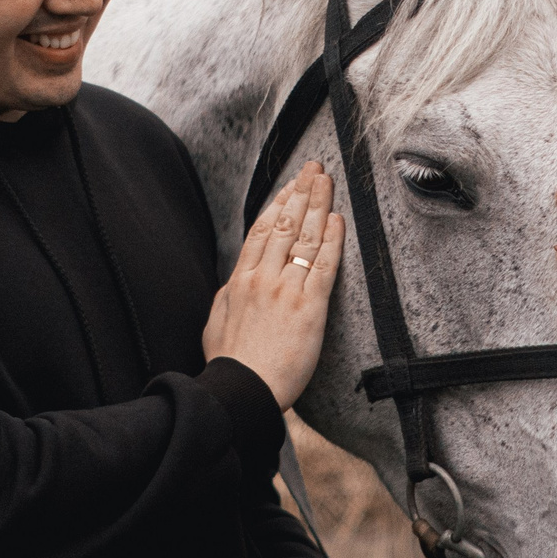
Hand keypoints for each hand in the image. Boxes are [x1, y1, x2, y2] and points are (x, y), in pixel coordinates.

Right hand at [203, 163, 345, 407]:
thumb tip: (239, 277)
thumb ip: (231, 294)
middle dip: (301, 192)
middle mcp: (264, 278)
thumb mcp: (218, 320)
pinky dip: (333, 241)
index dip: (279, 203)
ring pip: (306, 238)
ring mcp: (287, 291)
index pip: (262, 230)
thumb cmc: (229, 362)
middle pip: (286, 225)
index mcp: (240, 279)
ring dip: (319, 205)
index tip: (290, 186)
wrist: (242, 389)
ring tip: (328, 181)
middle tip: (314, 168)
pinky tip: (338, 220)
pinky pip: (325, 267)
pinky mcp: (310, 309)